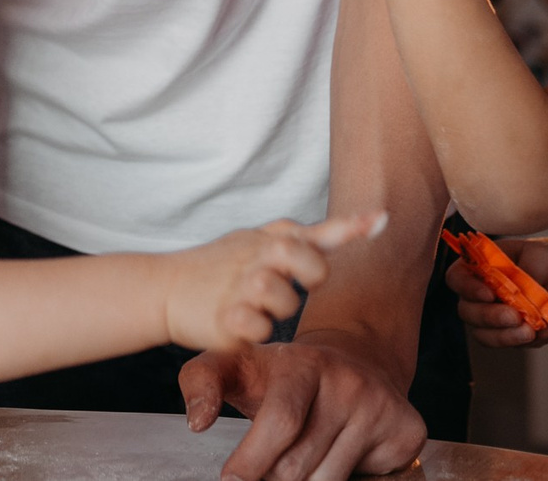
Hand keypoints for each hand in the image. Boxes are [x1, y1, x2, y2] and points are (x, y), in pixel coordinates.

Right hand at [165, 213, 388, 353]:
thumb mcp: (258, 242)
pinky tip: (238, 322)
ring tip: (256, 306)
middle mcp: (257, 257)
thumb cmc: (219, 268)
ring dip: (277, 308)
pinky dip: (254, 329)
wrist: (165, 289)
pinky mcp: (225, 317)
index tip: (382, 219)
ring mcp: (240, 286)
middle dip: (311, 272)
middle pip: (304, 258)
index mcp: (268, 240)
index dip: (351, 226)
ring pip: (284, 298)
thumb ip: (307, 238)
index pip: (314, 232)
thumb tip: (366, 221)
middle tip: (299, 281)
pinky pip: (259, 327)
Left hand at [182, 330, 427, 480]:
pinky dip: (343, 480)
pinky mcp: (408, 430)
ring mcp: (382, 406)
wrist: (354, 362)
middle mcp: (349, 381)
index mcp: (304, 363)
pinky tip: (336, 458)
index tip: (232, 479)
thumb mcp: (236, 365)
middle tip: (265, 472)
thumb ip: (200, 381)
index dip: (252, 459)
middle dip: (273, 478)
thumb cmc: (283, 375)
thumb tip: (197, 422)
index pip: (280, 421)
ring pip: (328, 480)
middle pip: (300, 462)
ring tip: (297, 464)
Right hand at [448, 236, 547, 348]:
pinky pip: (511, 345)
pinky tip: (545, 331)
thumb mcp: (535, 256)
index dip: (467, 289)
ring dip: (506, 336)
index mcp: (481, 266)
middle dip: (490, 317)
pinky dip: (527, 341)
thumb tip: (511, 297)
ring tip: (531, 330)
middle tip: (515, 316)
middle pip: (467, 312)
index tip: (489, 294)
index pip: (456, 279)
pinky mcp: (514, 334)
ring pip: (484, 335)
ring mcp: (497, 315)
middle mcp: (483, 292)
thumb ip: (518, 276)